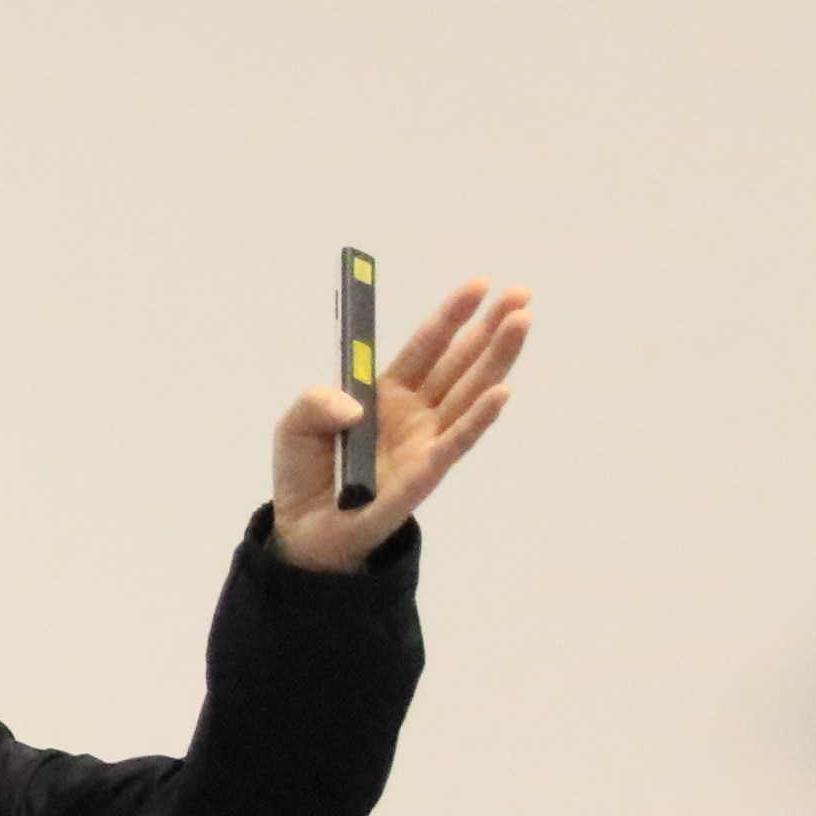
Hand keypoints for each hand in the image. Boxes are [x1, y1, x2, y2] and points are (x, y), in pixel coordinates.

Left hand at [274, 282, 529, 573]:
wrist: (302, 531)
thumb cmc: (306, 472)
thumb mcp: (294, 425)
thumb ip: (315, 403)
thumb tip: (355, 406)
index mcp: (388, 392)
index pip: (427, 346)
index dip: (452, 315)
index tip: (480, 284)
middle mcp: (415, 414)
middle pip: (460, 363)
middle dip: (490, 328)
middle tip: (521, 294)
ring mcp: (424, 443)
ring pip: (470, 395)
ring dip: (496, 360)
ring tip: (520, 324)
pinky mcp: (422, 478)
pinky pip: (454, 445)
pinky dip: (477, 420)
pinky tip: (501, 393)